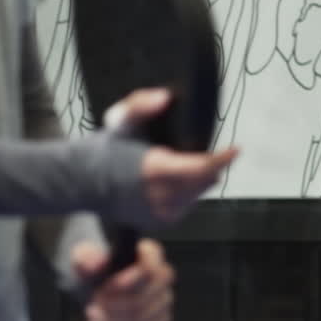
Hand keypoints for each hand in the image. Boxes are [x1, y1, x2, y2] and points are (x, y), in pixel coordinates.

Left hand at [73, 239, 174, 320]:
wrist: (99, 284)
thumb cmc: (95, 267)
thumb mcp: (85, 257)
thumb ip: (87, 257)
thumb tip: (97, 264)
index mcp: (149, 253)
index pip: (149, 269)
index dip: (128, 281)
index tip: (105, 288)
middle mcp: (162, 275)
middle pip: (141, 300)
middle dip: (112, 306)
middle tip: (95, 301)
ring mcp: (163, 300)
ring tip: (94, 315)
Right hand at [106, 89, 240, 224]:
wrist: (85, 182)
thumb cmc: (108, 149)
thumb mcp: (121, 118)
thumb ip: (140, 103)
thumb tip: (164, 98)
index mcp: (153, 170)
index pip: (199, 168)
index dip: (220, 159)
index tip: (236, 149)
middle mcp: (160, 197)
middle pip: (204, 182)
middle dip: (212, 166)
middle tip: (213, 152)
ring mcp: (160, 214)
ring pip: (198, 193)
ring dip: (201, 179)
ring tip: (190, 164)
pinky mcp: (160, 222)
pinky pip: (188, 204)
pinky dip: (190, 191)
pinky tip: (180, 180)